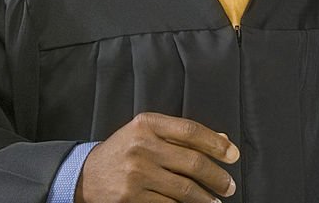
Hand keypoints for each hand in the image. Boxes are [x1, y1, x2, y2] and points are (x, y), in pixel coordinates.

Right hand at [76, 113, 239, 202]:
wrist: (85, 175)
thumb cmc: (123, 151)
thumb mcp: (147, 133)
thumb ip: (181, 135)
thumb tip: (221, 140)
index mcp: (147, 124)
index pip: (191, 131)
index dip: (216, 144)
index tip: (233, 155)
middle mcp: (141, 146)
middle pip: (192, 162)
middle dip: (217, 176)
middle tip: (229, 185)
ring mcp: (136, 173)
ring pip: (183, 188)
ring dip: (205, 198)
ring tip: (215, 201)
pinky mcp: (131, 197)